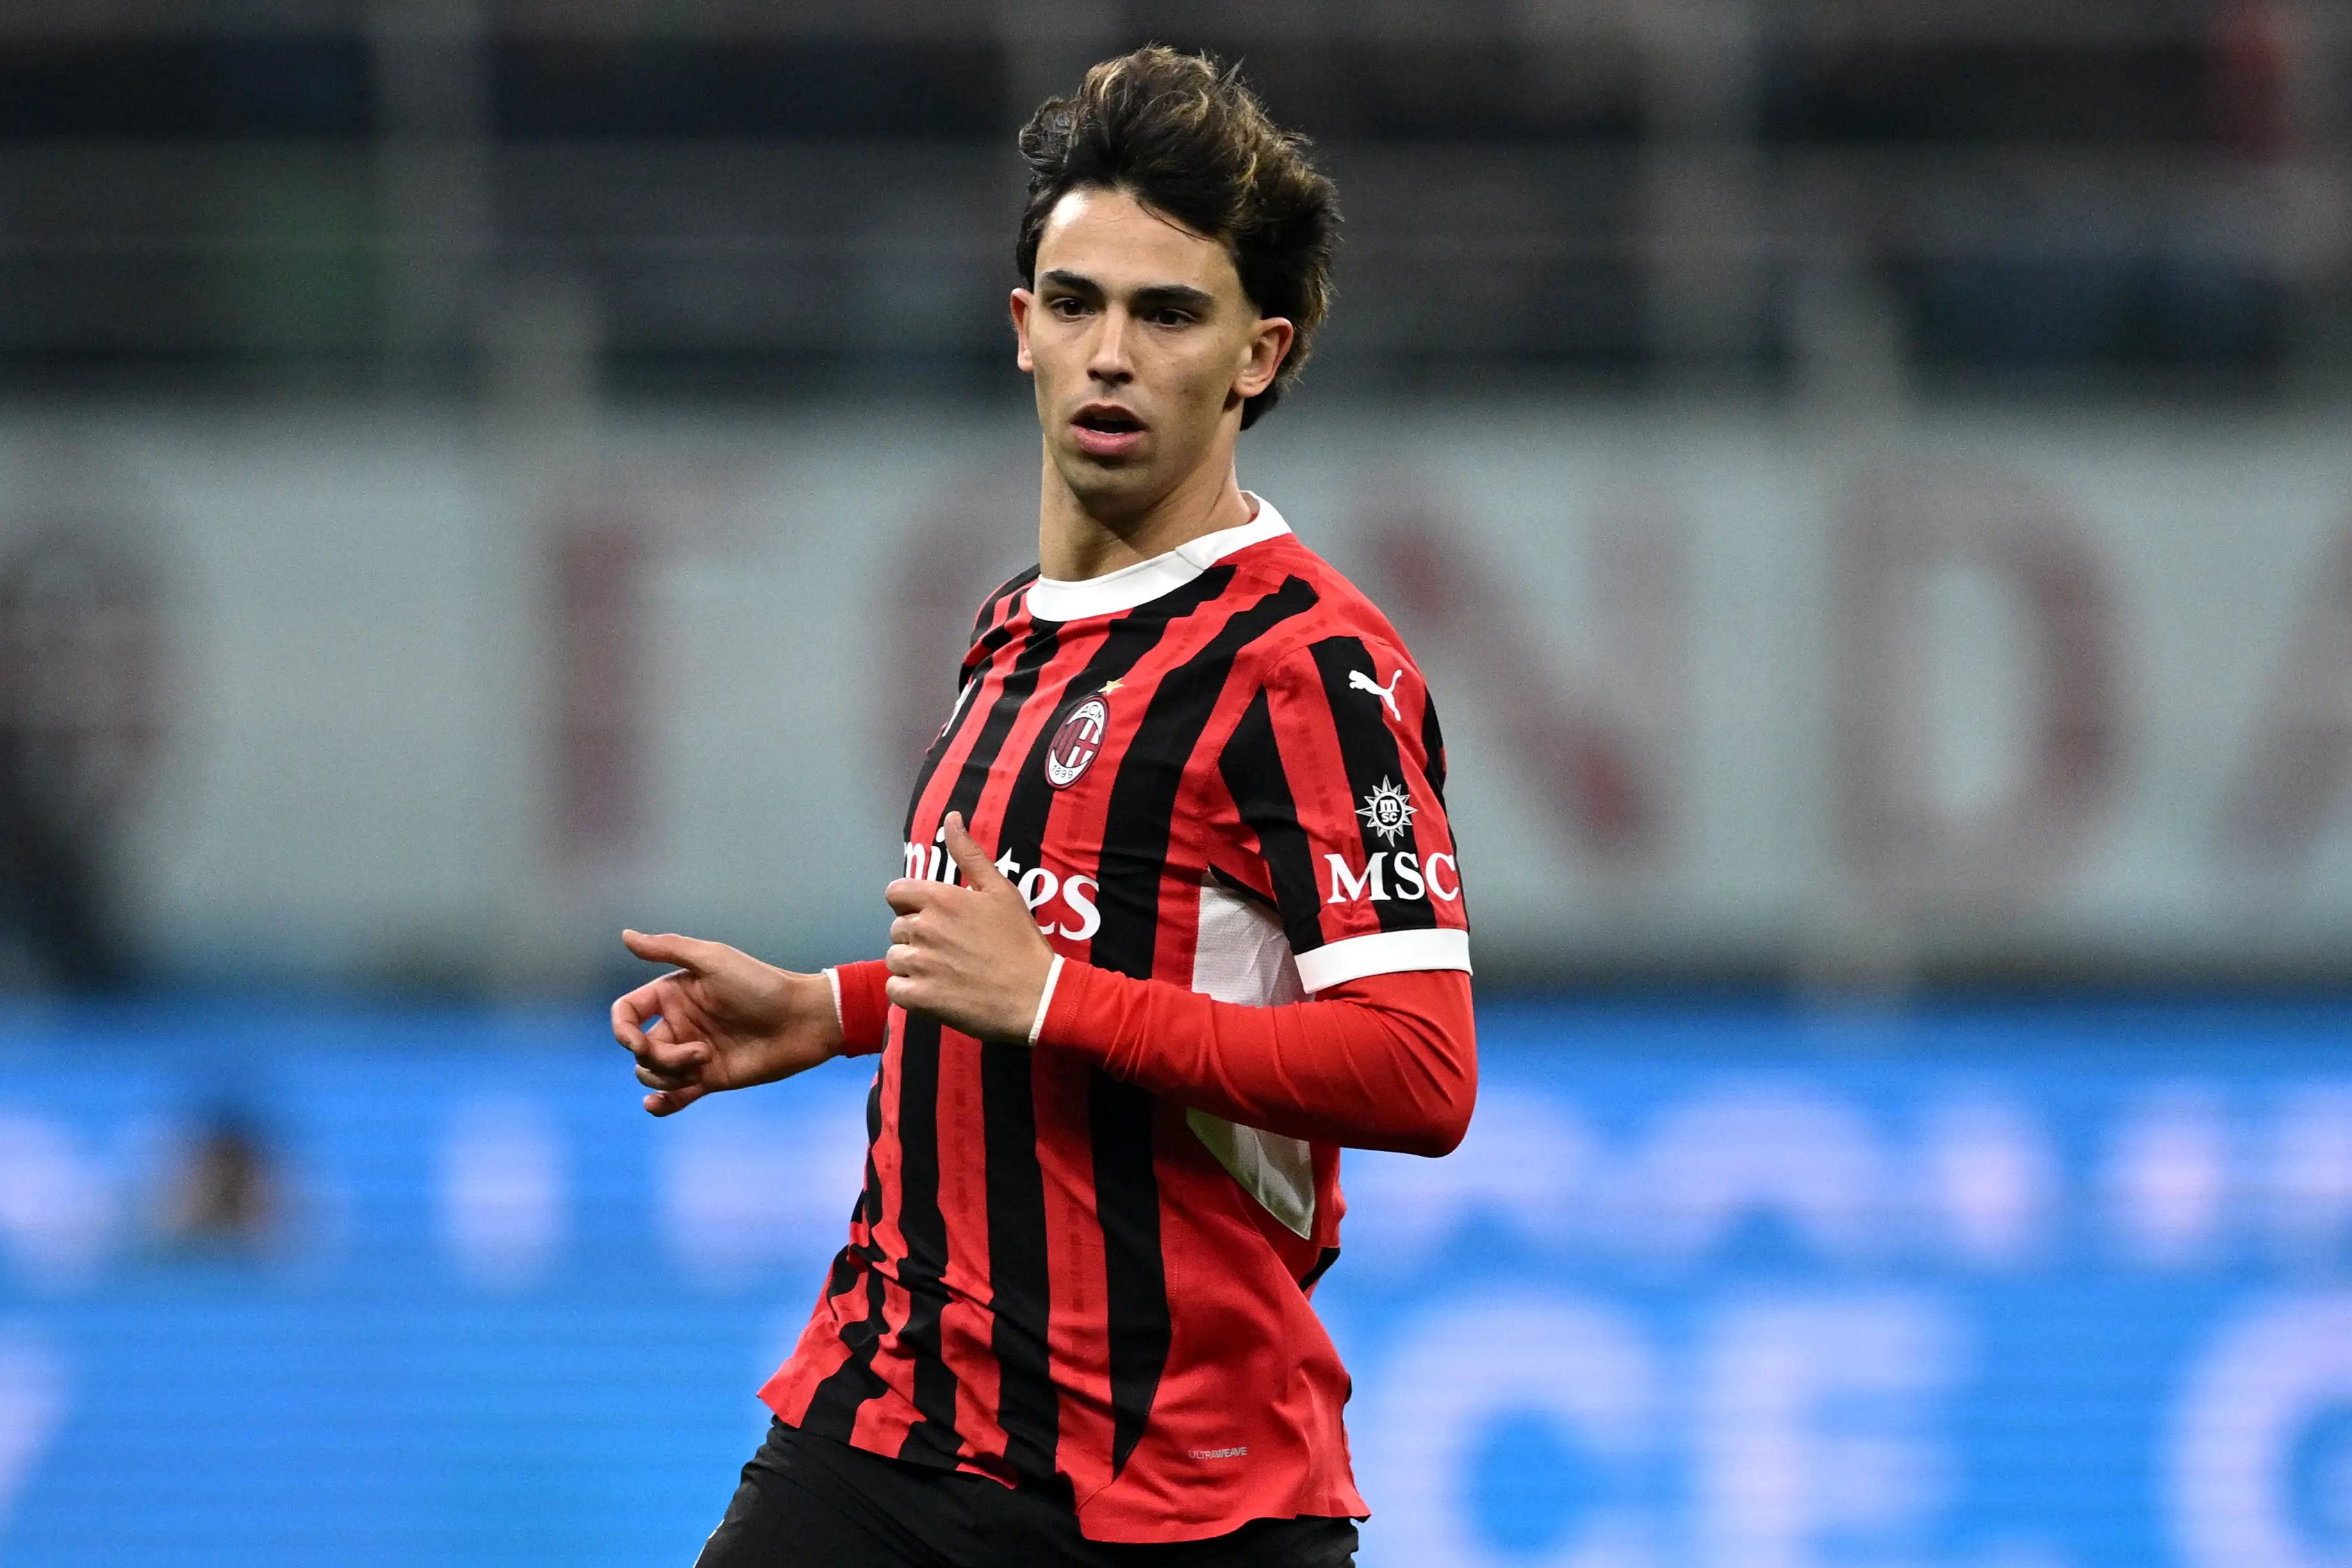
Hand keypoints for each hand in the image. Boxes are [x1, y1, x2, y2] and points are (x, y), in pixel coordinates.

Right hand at [610, 931, 844, 1115]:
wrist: (803, 1020)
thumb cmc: (761, 985)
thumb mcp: (713, 959)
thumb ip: (668, 948)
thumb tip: (625, 935)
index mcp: (673, 995)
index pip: (626, 1014)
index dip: (622, 1030)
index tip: (636, 1041)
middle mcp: (679, 1024)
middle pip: (639, 1050)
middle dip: (657, 1057)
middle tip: (698, 1052)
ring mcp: (693, 1054)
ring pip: (652, 1073)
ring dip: (668, 1076)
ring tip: (705, 1063)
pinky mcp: (708, 1079)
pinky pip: (673, 1096)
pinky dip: (660, 1104)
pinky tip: (656, 1104)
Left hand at [884, 813, 1057, 1042]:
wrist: (1036, 996)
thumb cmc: (1020, 941)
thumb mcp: (1001, 890)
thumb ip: (970, 854)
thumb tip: (951, 817)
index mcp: (939, 899)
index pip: (895, 893)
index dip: (910, 905)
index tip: (932, 917)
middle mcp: (923, 928)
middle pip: (896, 928)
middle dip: (916, 937)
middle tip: (949, 949)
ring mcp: (919, 964)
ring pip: (894, 959)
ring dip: (912, 965)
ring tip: (944, 972)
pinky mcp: (918, 998)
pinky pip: (895, 989)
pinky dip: (909, 992)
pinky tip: (935, 991)